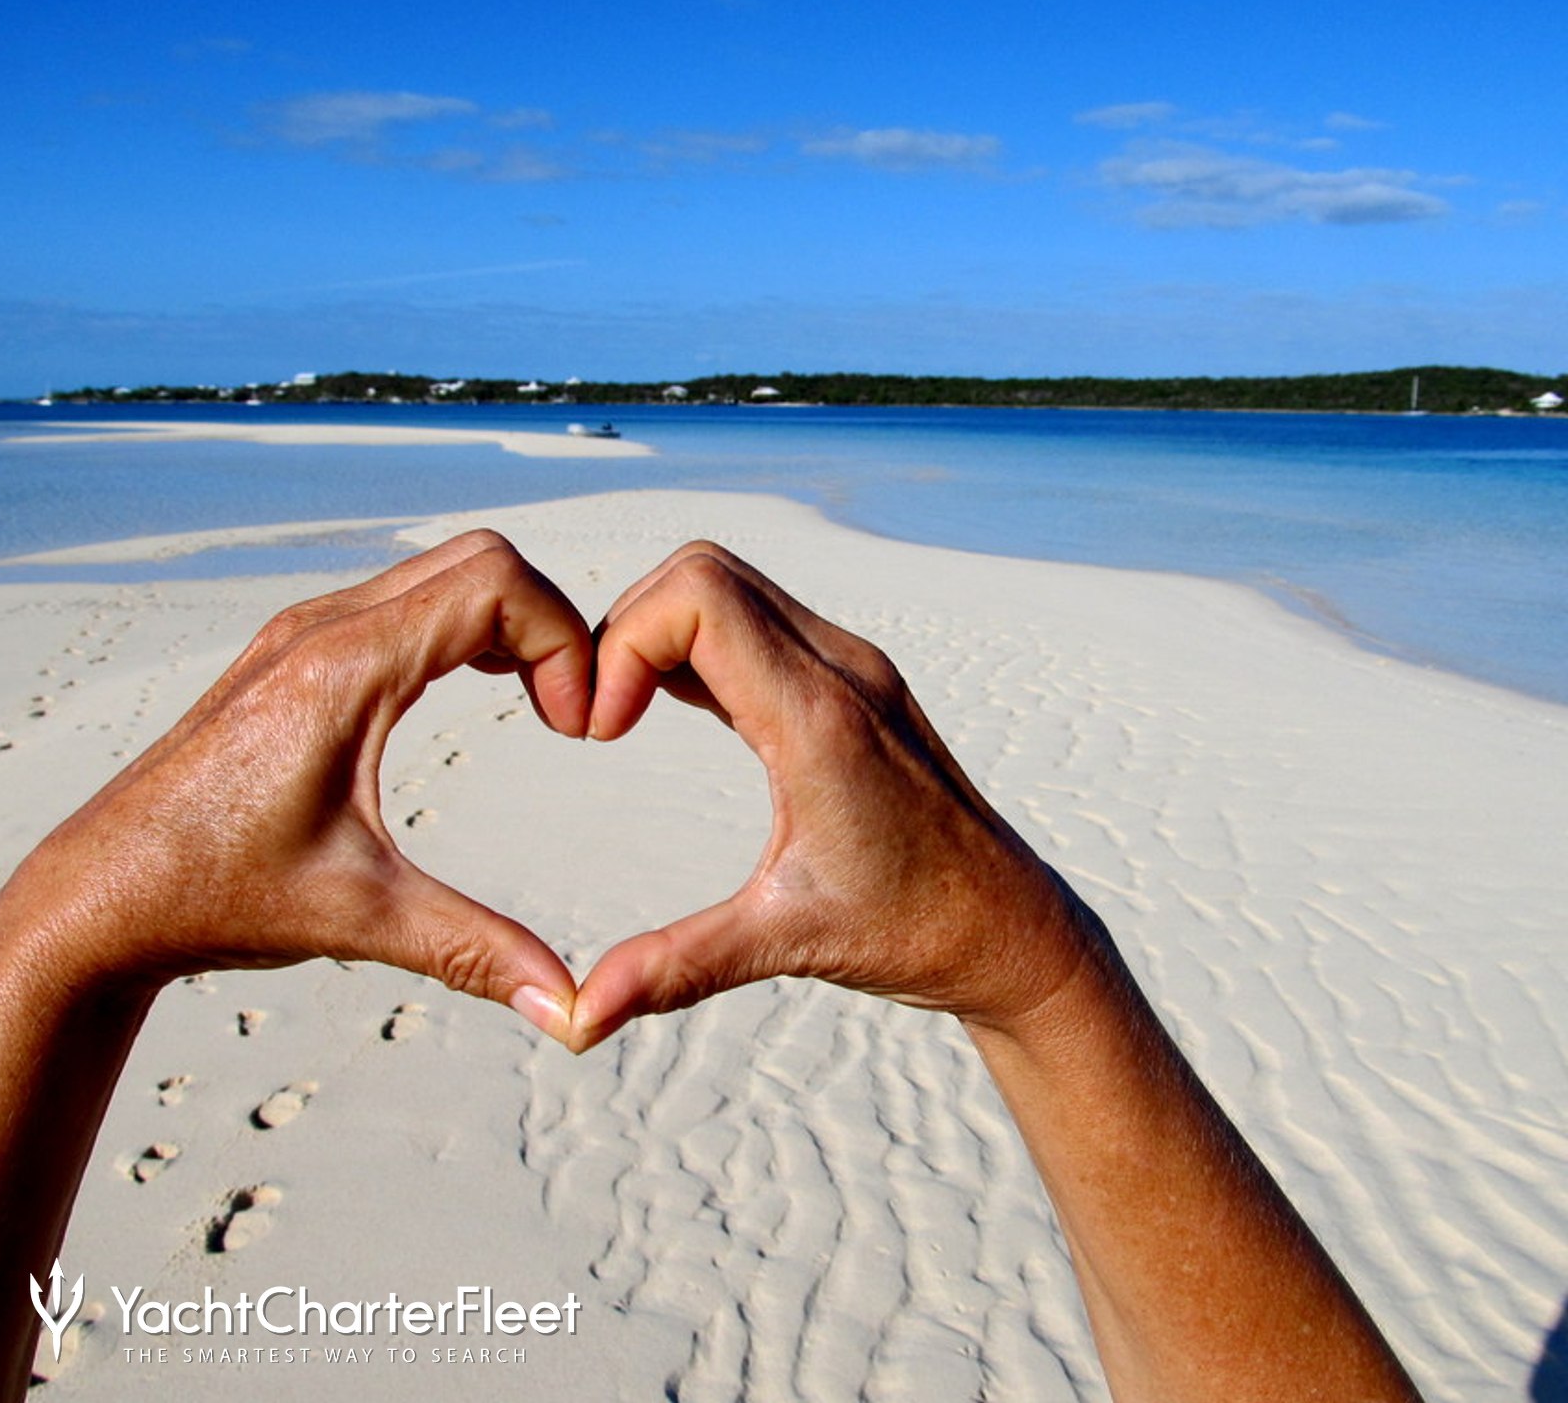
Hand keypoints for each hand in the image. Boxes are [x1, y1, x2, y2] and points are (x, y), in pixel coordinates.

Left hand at [0, 530, 587, 1037]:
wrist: (100, 896)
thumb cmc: (212, 895)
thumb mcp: (361, 917)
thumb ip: (476, 950)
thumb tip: (567, 1007)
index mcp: (343, 669)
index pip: (497, 585)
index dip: (563, 642)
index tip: (573, 727)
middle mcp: (323, 629)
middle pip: (483, 558)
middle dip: (548, 624)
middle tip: (565, 713)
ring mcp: (305, 632)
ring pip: (445, 569)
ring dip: (507, 623)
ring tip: (536, 703)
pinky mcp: (296, 651)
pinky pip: (406, 597)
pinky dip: (464, 627)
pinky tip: (475, 689)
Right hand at [570, 542, 1097, 1050]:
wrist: (1013, 930)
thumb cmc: (915, 933)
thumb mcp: (786, 943)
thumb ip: (674, 968)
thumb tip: (578, 1019)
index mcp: (821, 719)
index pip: (698, 598)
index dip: (622, 645)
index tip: (601, 731)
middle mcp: (843, 671)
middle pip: (704, 571)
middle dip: (627, 628)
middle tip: (603, 720)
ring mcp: (855, 669)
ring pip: (731, 587)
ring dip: (662, 632)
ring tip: (626, 714)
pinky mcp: (857, 682)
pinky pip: (760, 622)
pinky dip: (701, 644)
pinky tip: (676, 708)